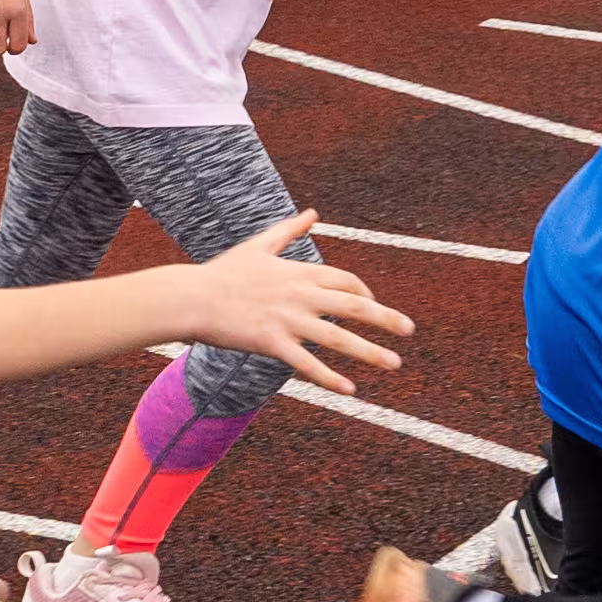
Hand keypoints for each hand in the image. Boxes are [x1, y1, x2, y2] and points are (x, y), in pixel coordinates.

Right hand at [174, 213, 416, 400]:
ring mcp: (287, 319)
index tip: (375, 306)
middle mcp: (299, 294)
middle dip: (386, 318)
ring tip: (394, 363)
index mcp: (299, 271)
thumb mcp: (259, 244)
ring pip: (337, 337)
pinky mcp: (272, 343)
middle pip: (353, 306)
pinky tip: (350, 390)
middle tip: (410, 330)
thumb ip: (289, 230)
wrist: (191, 297)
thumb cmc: (223, 272)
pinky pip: (307, 364)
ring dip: (369, 351)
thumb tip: (313, 212)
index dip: (366, 294)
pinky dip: (330, 377)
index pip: (346, 281)